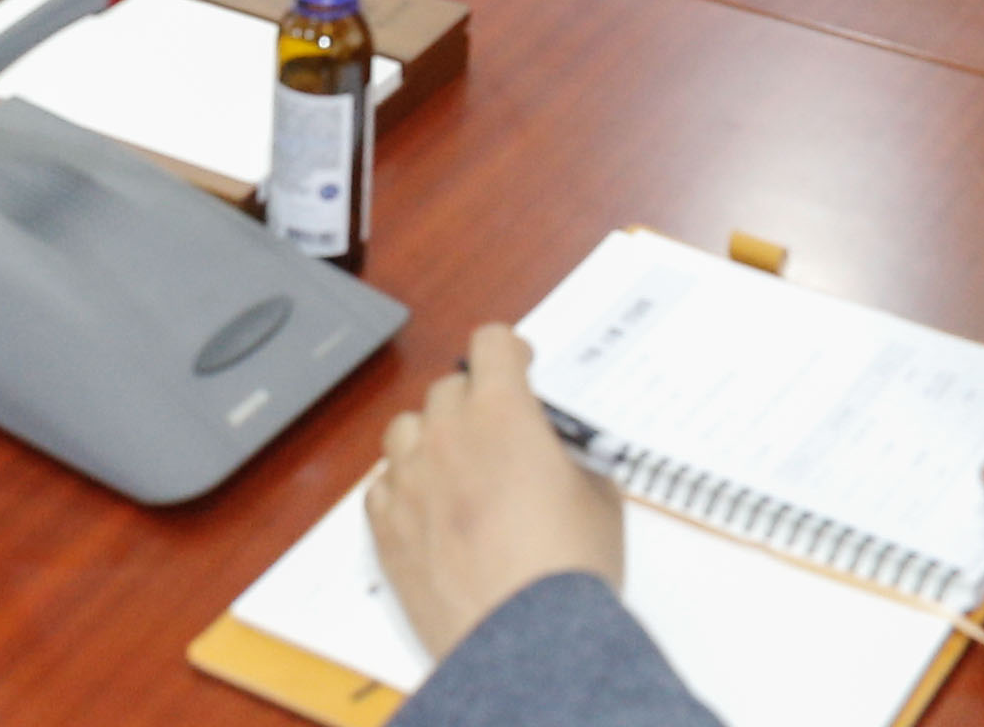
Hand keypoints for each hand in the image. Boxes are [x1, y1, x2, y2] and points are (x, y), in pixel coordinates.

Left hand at [365, 329, 621, 660]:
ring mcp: (409, 480)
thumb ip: (574, 457)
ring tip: (457, 472)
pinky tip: (430, 512)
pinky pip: (383, 486)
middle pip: (448, 387)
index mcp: (503, 412)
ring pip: (406, 430)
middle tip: (498, 436)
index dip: (510, 352)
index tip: (518, 366)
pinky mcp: (386, 527)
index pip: (491, 343)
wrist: (527, 640)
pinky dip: (404, 489)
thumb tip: (562, 455)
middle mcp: (447, 434)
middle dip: (474, 403)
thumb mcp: (600, 497)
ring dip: (430, 439)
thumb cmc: (567, 569)